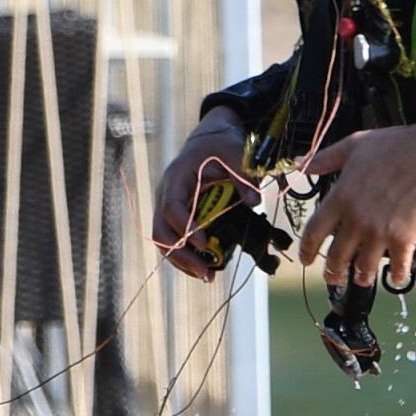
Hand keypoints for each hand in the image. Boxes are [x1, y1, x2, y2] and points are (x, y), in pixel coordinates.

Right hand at [151, 113, 252, 280]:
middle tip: (205, 270)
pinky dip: (186, 257)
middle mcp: (166, 194)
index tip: (204, 243)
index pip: (171, 206)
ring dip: (182, 262)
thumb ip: (245, 177)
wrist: (211, 140)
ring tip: (207, 276)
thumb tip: (254, 201)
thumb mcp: (236, 154)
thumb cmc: (222, 145)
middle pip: (161, 230)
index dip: (185, 227)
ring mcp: (168, 207)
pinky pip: (174, 241)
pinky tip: (206, 270)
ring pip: (163, 241)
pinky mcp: (177, 217)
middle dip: (181, 254)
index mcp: (177, 177)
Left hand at [297, 124, 415, 290]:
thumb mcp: (353, 145)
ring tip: (362, 280)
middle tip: (333, 278)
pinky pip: (397, 267)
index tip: (306, 260)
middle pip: (336, 258)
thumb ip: (324, 159)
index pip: (314, 232)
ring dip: (362, 277)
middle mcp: (356, 219)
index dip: (306, 251)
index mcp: (341, 197)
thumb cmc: (394, 147)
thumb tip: (299, 163)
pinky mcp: (404, 239)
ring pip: (364, 268)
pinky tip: (396, 278)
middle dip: (332, 273)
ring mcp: (380, 232)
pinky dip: (396, 277)